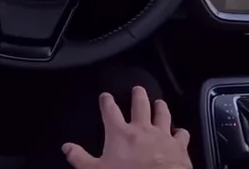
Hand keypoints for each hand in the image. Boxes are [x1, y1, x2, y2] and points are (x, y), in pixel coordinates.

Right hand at [63, 86, 191, 168]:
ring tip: (159, 102)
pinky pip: (181, 134)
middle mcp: (142, 129)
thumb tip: (66, 147)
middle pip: (140, 105)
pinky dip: (180, 132)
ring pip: (162, 114)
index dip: (107, 102)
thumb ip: (80, 159)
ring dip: (160, 107)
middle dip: (138, 95)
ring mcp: (162, 136)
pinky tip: (181, 131)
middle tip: (137, 89)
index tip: (105, 96)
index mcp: (120, 134)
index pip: (110, 111)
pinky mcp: (179, 146)